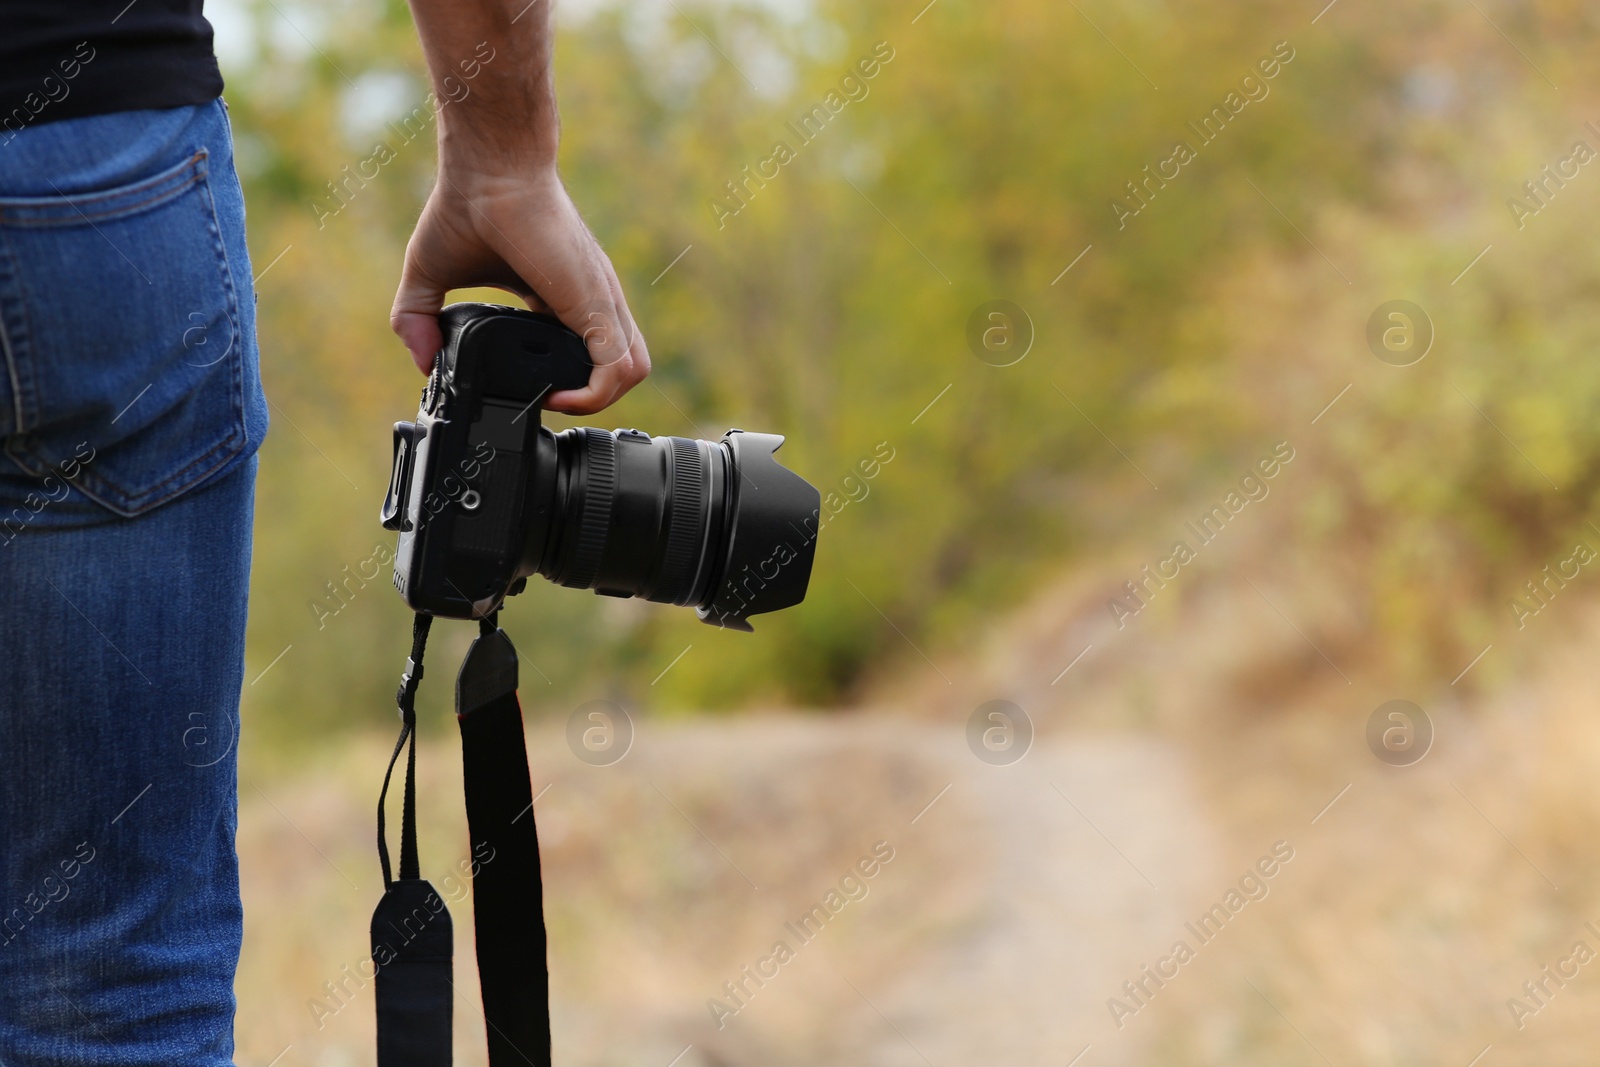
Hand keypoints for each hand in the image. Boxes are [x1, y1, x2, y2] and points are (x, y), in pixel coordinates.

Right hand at [390, 166, 649, 414]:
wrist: (487, 166)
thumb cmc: (465, 205)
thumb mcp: (430, 273)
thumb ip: (418, 319)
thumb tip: (422, 359)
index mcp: (564, 296)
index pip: (589, 351)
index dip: (571, 380)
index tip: (532, 389)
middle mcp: (592, 300)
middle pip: (623, 365)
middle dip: (593, 396)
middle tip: (548, 397)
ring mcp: (600, 301)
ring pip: (634, 369)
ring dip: (600, 399)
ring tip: (556, 398)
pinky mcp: (596, 304)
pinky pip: (620, 366)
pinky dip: (596, 395)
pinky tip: (559, 394)